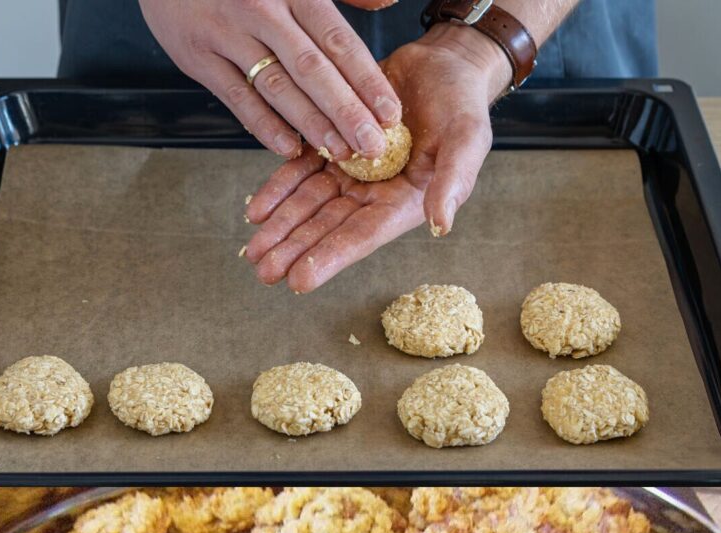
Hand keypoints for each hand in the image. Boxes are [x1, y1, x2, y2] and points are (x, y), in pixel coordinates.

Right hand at [138, 0, 401, 158]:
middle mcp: (262, 9)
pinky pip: (238, 98)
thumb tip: (387, 3)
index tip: (391, 114)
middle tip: (373, 147)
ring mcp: (228, 34)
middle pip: (313, 69)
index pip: (338, 40)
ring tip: (340, 153)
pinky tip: (288, 149)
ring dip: (311, 124)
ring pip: (278, 87)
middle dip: (347, 112)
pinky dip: (264, 126)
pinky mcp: (199, 56)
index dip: (367, 80)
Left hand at [244, 24, 510, 292]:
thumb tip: (440, 224)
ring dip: (280, 227)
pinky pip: (300, 170)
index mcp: (402, 203)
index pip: (361, 236)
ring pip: (308, 204)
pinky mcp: (332, 144)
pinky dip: (279, 190)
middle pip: (327, 227)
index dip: (330, 257)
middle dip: (294, 249)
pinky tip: (256, 210)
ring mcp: (350, 172)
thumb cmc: (463, 106)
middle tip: (264, 271)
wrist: (444, 66)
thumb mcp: (468, 140)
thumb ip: (453, 181)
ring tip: (253, 251)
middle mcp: (372, 194)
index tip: (300, 279)